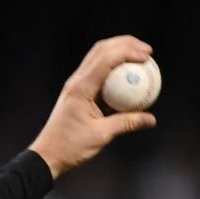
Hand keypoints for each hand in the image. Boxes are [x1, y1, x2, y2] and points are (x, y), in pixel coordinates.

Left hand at [29, 35, 157, 179]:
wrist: (47, 154)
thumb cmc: (71, 146)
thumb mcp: (102, 135)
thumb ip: (127, 123)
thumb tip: (151, 119)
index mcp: (81, 88)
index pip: (106, 60)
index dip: (128, 52)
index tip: (148, 56)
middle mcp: (76, 81)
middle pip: (101, 50)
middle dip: (126, 44)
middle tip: (148, 52)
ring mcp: (75, 84)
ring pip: (98, 57)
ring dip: (119, 51)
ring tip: (140, 57)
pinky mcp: (77, 91)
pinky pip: (98, 73)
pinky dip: (114, 68)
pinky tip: (129, 76)